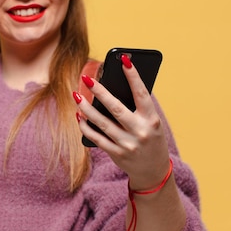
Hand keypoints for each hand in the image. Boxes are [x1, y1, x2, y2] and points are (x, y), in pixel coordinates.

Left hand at [76, 58, 170, 189]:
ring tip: (76, 95)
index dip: (133, 76)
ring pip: (102, 123)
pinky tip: (79, 116)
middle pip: (116, 109)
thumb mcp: (151, 122)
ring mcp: (127, 144)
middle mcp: (140, 132)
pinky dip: (86, 127)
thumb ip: (136, 108)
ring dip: (87, 109)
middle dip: (100, 92)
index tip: (123, 59)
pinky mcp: (116, 154)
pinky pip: (97, 138)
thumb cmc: (150, 138)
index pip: (141, 94)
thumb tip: (112, 87)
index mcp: (152, 119)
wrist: (154, 171)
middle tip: (86, 79)